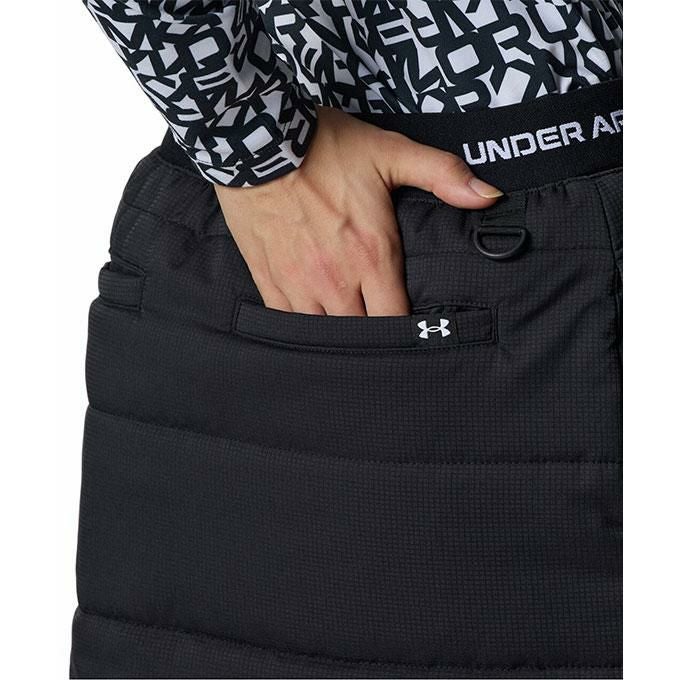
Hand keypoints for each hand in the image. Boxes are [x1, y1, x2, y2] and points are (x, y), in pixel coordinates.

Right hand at [215, 105, 501, 315]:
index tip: (413, 337)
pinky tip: (312, 326)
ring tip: (348, 336)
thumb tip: (490, 195)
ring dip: (338, 336)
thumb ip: (442, 174)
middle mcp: (337, 279)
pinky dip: (302, 327)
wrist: (257, 141)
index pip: (396, 320)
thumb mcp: (390, 152)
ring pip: (324, 335)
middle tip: (381, 339)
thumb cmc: (325, 147)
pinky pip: (287, 321)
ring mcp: (300, 284)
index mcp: (372, 255)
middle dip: (373, 338)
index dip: (407, 334)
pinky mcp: (269, 279)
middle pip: (362, 334)